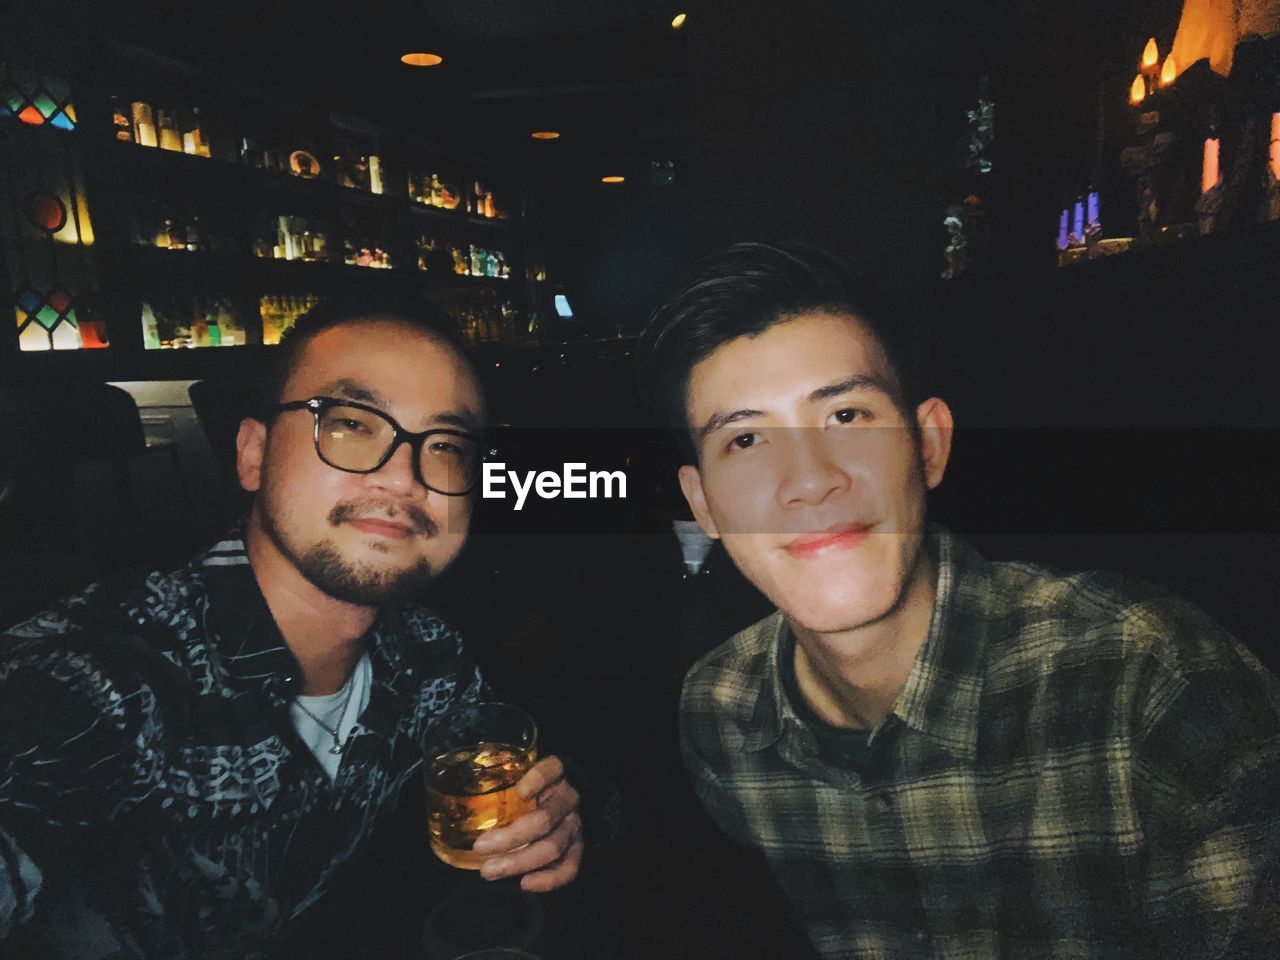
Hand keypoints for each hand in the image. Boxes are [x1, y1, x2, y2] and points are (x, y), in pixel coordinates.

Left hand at [471, 755, 582, 891]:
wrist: (556, 800)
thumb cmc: (524, 788)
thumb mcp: (513, 776)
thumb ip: (496, 782)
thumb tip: (450, 798)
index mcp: (555, 773)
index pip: (551, 770)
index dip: (538, 779)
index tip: (518, 791)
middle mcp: (568, 798)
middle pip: (544, 819)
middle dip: (510, 837)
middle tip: (479, 848)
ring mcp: (575, 825)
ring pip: (553, 847)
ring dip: (519, 862)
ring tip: (489, 871)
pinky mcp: (577, 848)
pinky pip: (569, 868)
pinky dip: (548, 880)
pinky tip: (525, 884)